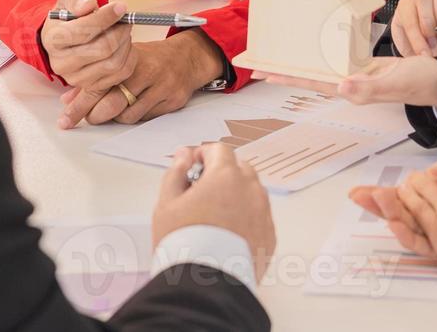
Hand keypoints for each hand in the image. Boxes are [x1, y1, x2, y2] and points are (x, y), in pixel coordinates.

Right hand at [40, 0, 133, 90]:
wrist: (66, 36)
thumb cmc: (70, 14)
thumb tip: (88, 5)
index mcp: (53, 40)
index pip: (84, 31)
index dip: (106, 17)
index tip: (120, 7)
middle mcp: (61, 63)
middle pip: (103, 49)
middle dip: (120, 31)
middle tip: (126, 20)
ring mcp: (76, 78)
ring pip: (114, 63)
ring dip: (125, 43)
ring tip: (123, 31)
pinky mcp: (92, 86)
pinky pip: (121, 74)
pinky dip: (130, 57)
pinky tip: (125, 45)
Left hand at [58, 30, 224, 128]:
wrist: (188, 56)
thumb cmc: (151, 58)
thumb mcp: (123, 59)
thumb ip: (96, 78)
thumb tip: (68, 99)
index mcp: (129, 59)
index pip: (98, 86)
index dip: (79, 105)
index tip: (65, 120)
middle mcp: (146, 72)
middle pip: (113, 104)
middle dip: (96, 115)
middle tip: (91, 116)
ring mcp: (162, 88)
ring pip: (128, 116)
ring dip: (117, 117)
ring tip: (117, 107)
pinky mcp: (173, 101)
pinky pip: (146, 118)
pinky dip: (136, 116)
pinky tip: (136, 106)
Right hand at [152, 143, 275, 281]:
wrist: (205, 285)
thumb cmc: (184, 243)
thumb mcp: (167, 204)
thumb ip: (175, 173)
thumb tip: (183, 156)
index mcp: (226, 176)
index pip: (219, 150)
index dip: (203, 155)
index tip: (193, 166)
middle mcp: (251, 190)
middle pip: (239, 169)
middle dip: (221, 174)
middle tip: (201, 193)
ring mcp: (263, 213)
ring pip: (251, 193)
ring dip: (236, 196)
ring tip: (213, 218)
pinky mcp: (269, 236)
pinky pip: (259, 217)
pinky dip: (246, 218)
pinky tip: (227, 235)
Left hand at [259, 55, 436, 106]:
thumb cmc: (423, 82)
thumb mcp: (397, 82)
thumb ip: (370, 88)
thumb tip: (341, 87)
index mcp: (355, 87)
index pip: (314, 82)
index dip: (289, 77)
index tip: (265, 73)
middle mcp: (352, 82)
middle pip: (312, 76)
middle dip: (286, 70)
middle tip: (258, 64)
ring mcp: (359, 74)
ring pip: (323, 68)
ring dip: (302, 63)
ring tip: (280, 56)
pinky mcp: (369, 66)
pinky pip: (339, 60)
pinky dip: (324, 54)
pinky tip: (316, 50)